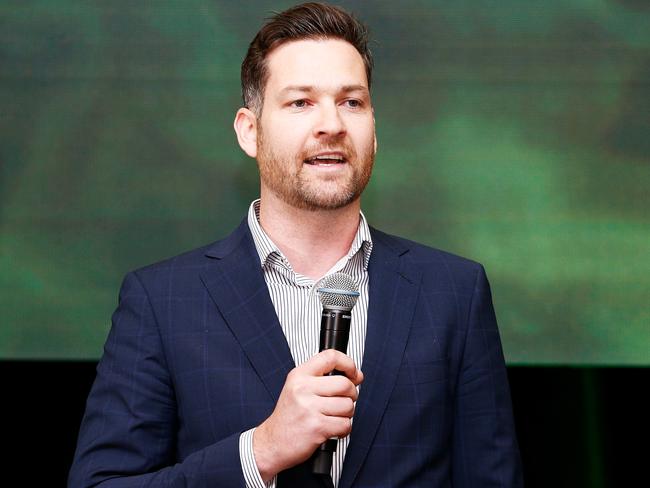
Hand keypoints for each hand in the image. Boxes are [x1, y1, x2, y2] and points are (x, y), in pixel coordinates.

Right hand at [252, 349, 363, 481]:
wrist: (272, 442)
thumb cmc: (289, 416)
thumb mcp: (297, 387)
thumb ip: (322, 378)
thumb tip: (356, 375)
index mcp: (299, 375)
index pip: (330, 356)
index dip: (349, 364)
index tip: (354, 374)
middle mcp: (303, 388)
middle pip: (345, 384)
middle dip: (351, 395)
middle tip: (343, 401)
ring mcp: (309, 408)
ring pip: (348, 405)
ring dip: (347, 414)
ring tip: (334, 417)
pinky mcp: (316, 427)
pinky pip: (345, 424)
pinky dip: (343, 429)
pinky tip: (332, 429)